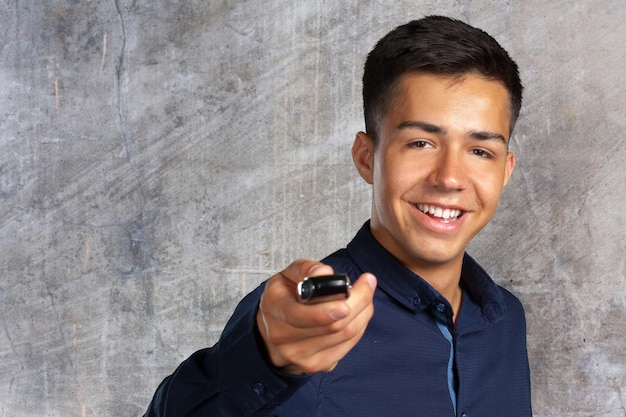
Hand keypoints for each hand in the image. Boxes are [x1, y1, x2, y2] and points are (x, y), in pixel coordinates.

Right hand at [256, 259, 376, 374]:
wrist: (273, 333)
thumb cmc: (283, 300)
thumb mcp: (287, 276)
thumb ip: (306, 269)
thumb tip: (326, 273)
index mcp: (274, 309)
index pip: (301, 314)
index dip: (328, 307)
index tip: (348, 289)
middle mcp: (283, 336)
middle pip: (332, 325)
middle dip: (358, 301)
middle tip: (367, 283)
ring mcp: (301, 356)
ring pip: (345, 334)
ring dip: (363, 311)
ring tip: (365, 294)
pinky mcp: (318, 365)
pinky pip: (348, 344)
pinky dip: (360, 325)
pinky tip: (359, 312)